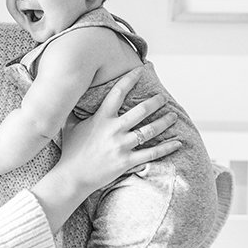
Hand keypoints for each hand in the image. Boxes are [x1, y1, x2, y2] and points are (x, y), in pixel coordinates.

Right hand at [60, 67, 180, 199]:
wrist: (72, 176)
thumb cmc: (71, 150)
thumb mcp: (70, 125)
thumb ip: (73, 109)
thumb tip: (69, 94)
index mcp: (101, 118)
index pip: (117, 93)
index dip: (129, 79)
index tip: (139, 70)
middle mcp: (114, 130)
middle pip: (141, 111)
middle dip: (155, 102)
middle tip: (163, 98)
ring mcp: (122, 146)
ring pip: (150, 131)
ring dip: (164, 122)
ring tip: (173, 116)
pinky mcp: (127, 161)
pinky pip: (152, 153)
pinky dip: (167, 148)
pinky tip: (178, 142)